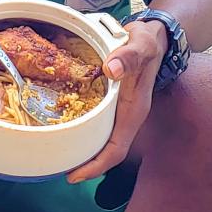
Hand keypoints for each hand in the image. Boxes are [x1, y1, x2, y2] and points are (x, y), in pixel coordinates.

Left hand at [66, 19, 168, 183]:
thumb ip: (128, 56)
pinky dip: (81, 129)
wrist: (153, 36)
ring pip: (101, 139)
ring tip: (58, 154)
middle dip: (85, 164)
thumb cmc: (147, 42)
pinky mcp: (112, 102)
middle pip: (106, 151)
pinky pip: (96, 123)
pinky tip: (64, 126)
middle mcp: (127, 115)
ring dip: (83, 150)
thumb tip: (111, 69)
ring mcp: (120, 111)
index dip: (96, 166)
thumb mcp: (141, 44)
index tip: (74, 175)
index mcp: (134, 110)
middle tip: (57, 168)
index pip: (116, 149)